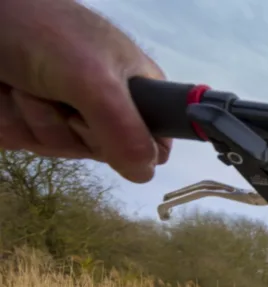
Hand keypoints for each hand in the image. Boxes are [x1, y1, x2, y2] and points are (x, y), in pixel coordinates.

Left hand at [0, 0, 169, 182]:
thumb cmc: (43, 33)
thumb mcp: (93, 79)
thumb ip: (124, 129)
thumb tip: (145, 176)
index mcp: (137, 91)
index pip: (156, 145)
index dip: (133, 146)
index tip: (105, 123)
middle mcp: (105, 106)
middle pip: (102, 154)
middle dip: (71, 129)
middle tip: (58, 95)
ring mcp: (65, 115)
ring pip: (58, 150)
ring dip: (34, 120)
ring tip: (25, 84)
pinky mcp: (28, 121)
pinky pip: (24, 141)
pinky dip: (9, 119)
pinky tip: (7, 92)